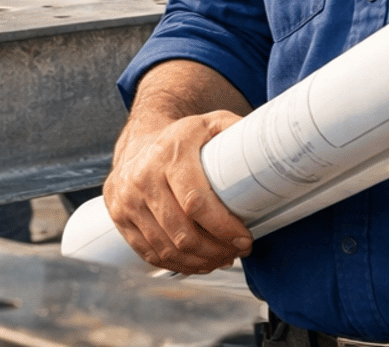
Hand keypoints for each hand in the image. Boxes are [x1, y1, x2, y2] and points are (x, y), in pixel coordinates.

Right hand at [101, 110, 251, 273]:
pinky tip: (196, 262)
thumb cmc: (182, 138)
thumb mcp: (211, 124)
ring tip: (221, 259)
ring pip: (166, 248)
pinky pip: (149, 252)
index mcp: (170, 154)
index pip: (196, 202)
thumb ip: (238, 132)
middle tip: (236, 252)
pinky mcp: (120, 217)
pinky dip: (176, 264)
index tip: (244, 239)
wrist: (138, 140)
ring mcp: (127, 200)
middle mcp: (143, 177)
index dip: (223, 228)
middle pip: (182, 232)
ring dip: (199, 261)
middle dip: (215, 250)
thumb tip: (269, 149)